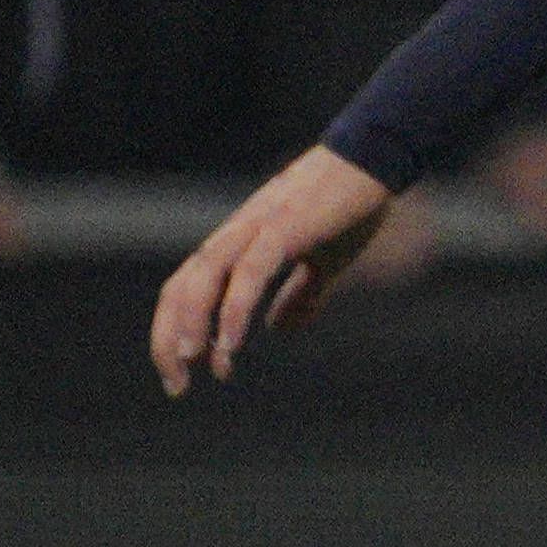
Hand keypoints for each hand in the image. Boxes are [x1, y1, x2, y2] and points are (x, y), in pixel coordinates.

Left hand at [151, 143, 399, 392]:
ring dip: (193, 326)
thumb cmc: (351, 207)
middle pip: (180, 289)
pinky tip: (232, 342)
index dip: (176, 331)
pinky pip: (248, 274)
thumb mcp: (324, 262)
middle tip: (177, 384)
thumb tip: (278, 330)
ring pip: (202, 281)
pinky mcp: (282, 229)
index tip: (187, 374)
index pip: (185, 290)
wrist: (375, 161)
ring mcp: (255, 230)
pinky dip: (234, 309)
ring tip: (196, 365)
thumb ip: (300, 296)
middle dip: (170, 339)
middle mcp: (234, 237)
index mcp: (238, 245)